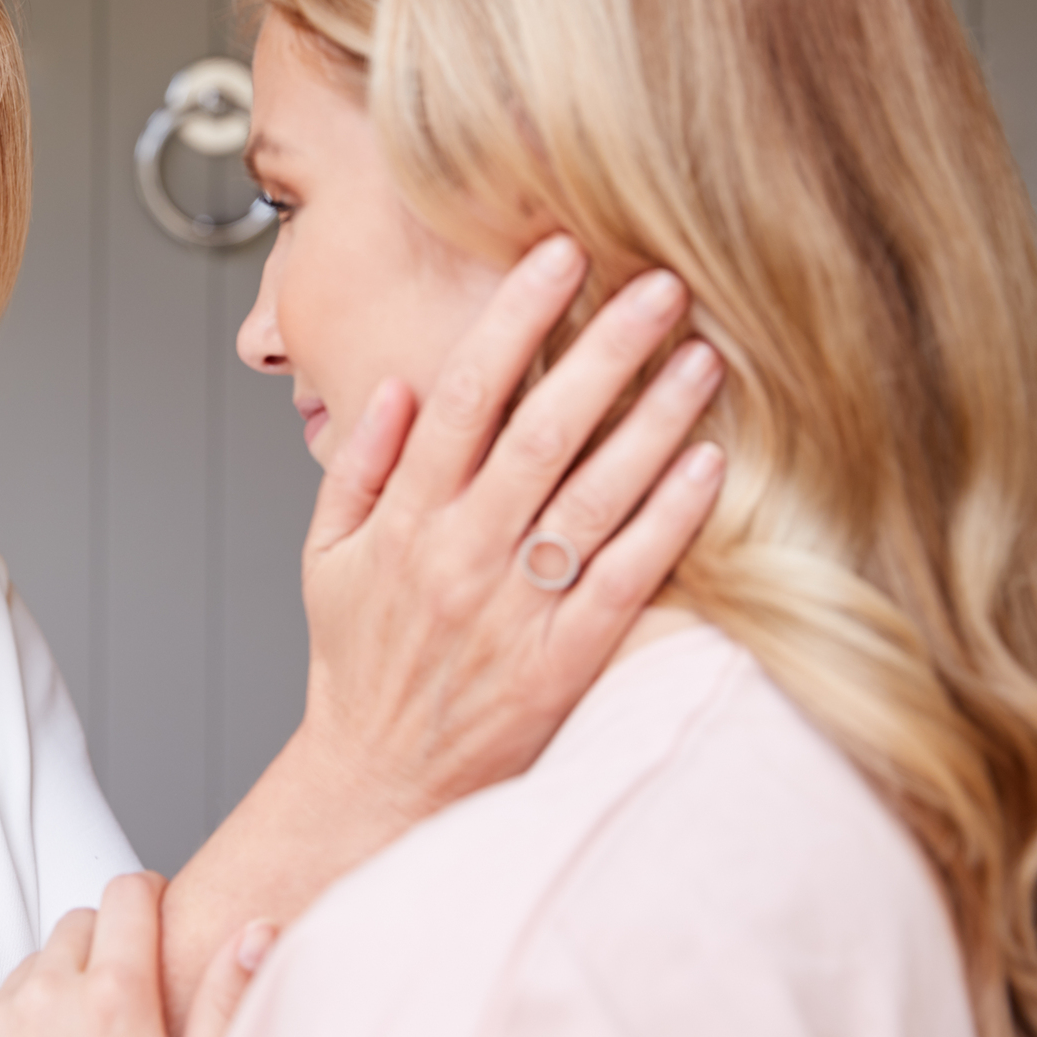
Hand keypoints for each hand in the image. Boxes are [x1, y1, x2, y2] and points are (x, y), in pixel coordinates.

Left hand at [0, 874, 274, 1036]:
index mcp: (114, 998)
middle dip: (106, 948)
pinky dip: (14, 1019)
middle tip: (128, 1009)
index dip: (151, 904)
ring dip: (58, 987)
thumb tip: (257, 932)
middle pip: (80, 923)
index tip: (159, 926)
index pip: (128, 893)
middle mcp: (48, 995)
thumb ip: (225, 1001)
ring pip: (33, 963)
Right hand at [296, 234, 724, 816]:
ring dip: (654, 420)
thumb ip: (357, 467)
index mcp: (403, 521)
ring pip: (594, 496)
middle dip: (603, 349)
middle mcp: (460, 555)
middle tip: (659, 282)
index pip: (461, 397)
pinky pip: (627, 578)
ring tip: (703, 355)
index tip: (558, 256)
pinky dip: (670, 520)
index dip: (512, 320)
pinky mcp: (565, 661)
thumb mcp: (326, 556)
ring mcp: (515, 610)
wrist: (380, 780)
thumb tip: (396, 384)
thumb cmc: (358, 660)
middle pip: (542, 431)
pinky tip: (710, 464)